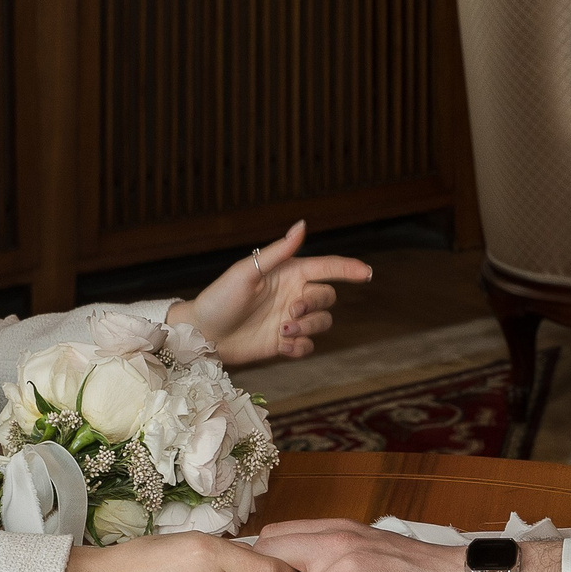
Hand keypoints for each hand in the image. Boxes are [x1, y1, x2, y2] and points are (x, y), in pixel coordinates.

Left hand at [166, 220, 370, 363]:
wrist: (203, 334)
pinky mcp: (284, 342)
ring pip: (322, 323)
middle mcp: (293, 295)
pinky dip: (300, 346)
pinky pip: (308, 346)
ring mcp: (289, 320)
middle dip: (315, 305)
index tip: (367, 272)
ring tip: (283, 330)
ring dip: (308, 328)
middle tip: (291, 312)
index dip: (348, 269)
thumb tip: (302, 224)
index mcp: (288, 274)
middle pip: (328, 297)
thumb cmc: (220, 297)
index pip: (326, 268)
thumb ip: (279, 252)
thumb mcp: (248, 271)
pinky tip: (281, 345)